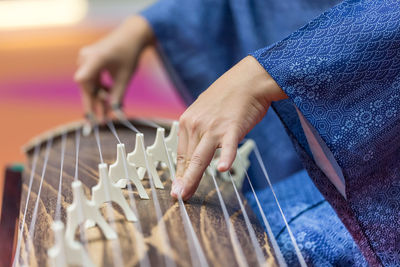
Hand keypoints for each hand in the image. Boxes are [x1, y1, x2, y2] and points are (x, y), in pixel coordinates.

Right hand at [74, 15, 153, 122]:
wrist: (130, 36)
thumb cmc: (129, 54)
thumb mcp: (125, 77)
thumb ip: (118, 95)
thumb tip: (115, 114)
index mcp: (95, 59)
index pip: (84, 80)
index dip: (85, 96)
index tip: (87, 112)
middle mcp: (85, 58)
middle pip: (87, 88)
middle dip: (94, 106)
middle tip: (98, 124)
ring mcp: (85, 60)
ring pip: (89, 86)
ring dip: (98, 100)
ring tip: (107, 116)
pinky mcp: (88, 63)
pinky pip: (92, 81)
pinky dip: (100, 91)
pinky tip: (108, 101)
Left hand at [171, 56, 286, 199]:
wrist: (248, 79)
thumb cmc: (228, 96)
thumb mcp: (204, 110)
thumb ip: (197, 128)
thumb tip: (195, 146)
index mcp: (188, 121)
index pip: (182, 153)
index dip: (179, 172)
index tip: (177, 186)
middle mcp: (196, 124)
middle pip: (188, 158)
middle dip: (182, 180)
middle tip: (178, 197)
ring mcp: (214, 126)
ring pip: (200, 157)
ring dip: (193, 178)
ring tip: (187, 194)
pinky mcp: (232, 127)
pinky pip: (228, 146)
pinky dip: (225, 157)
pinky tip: (222, 170)